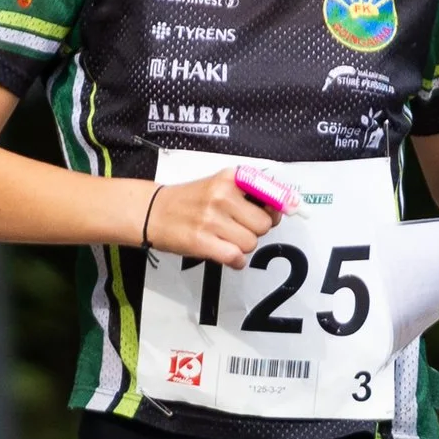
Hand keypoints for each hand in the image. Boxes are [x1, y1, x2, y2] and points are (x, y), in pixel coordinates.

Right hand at [144, 171, 280, 266]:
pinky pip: (235, 257)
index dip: (276, 209)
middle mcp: (222, 195)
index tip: (274, 215)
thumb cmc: (190, 201)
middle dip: (254, 231)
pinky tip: (225, 254)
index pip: (270, 194)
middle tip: (237, 228)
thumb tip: (285, 208)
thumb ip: (250, 193)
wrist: (153, 212)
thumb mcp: (219, 185)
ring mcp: (211, 218)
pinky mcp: (201, 241)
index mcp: (230, 178)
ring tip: (224, 239)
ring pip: (250, 243)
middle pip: (263, 224)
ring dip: (242, 247)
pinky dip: (234, 260)